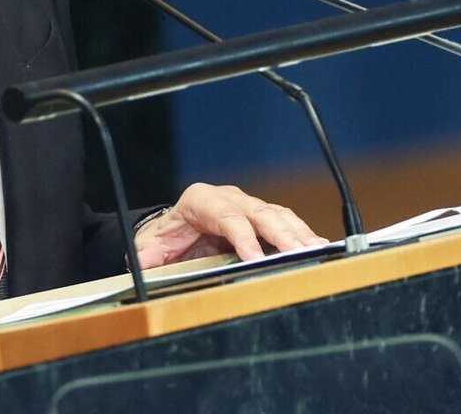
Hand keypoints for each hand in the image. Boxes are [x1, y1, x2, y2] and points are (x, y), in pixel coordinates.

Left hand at [132, 182, 325, 268]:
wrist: (172, 231)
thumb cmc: (165, 238)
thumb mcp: (150, 247)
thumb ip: (147, 256)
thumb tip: (142, 263)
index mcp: (200, 200)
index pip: (226, 217)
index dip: (242, 237)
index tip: (255, 257)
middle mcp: (228, 199)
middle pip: (259, 212)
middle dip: (280, 232)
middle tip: (298, 252)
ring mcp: (247, 206)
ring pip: (277, 215)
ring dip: (298, 232)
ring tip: (317, 249)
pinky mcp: (260, 218)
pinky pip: (284, 223)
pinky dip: (301, 234)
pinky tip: (318, 247)